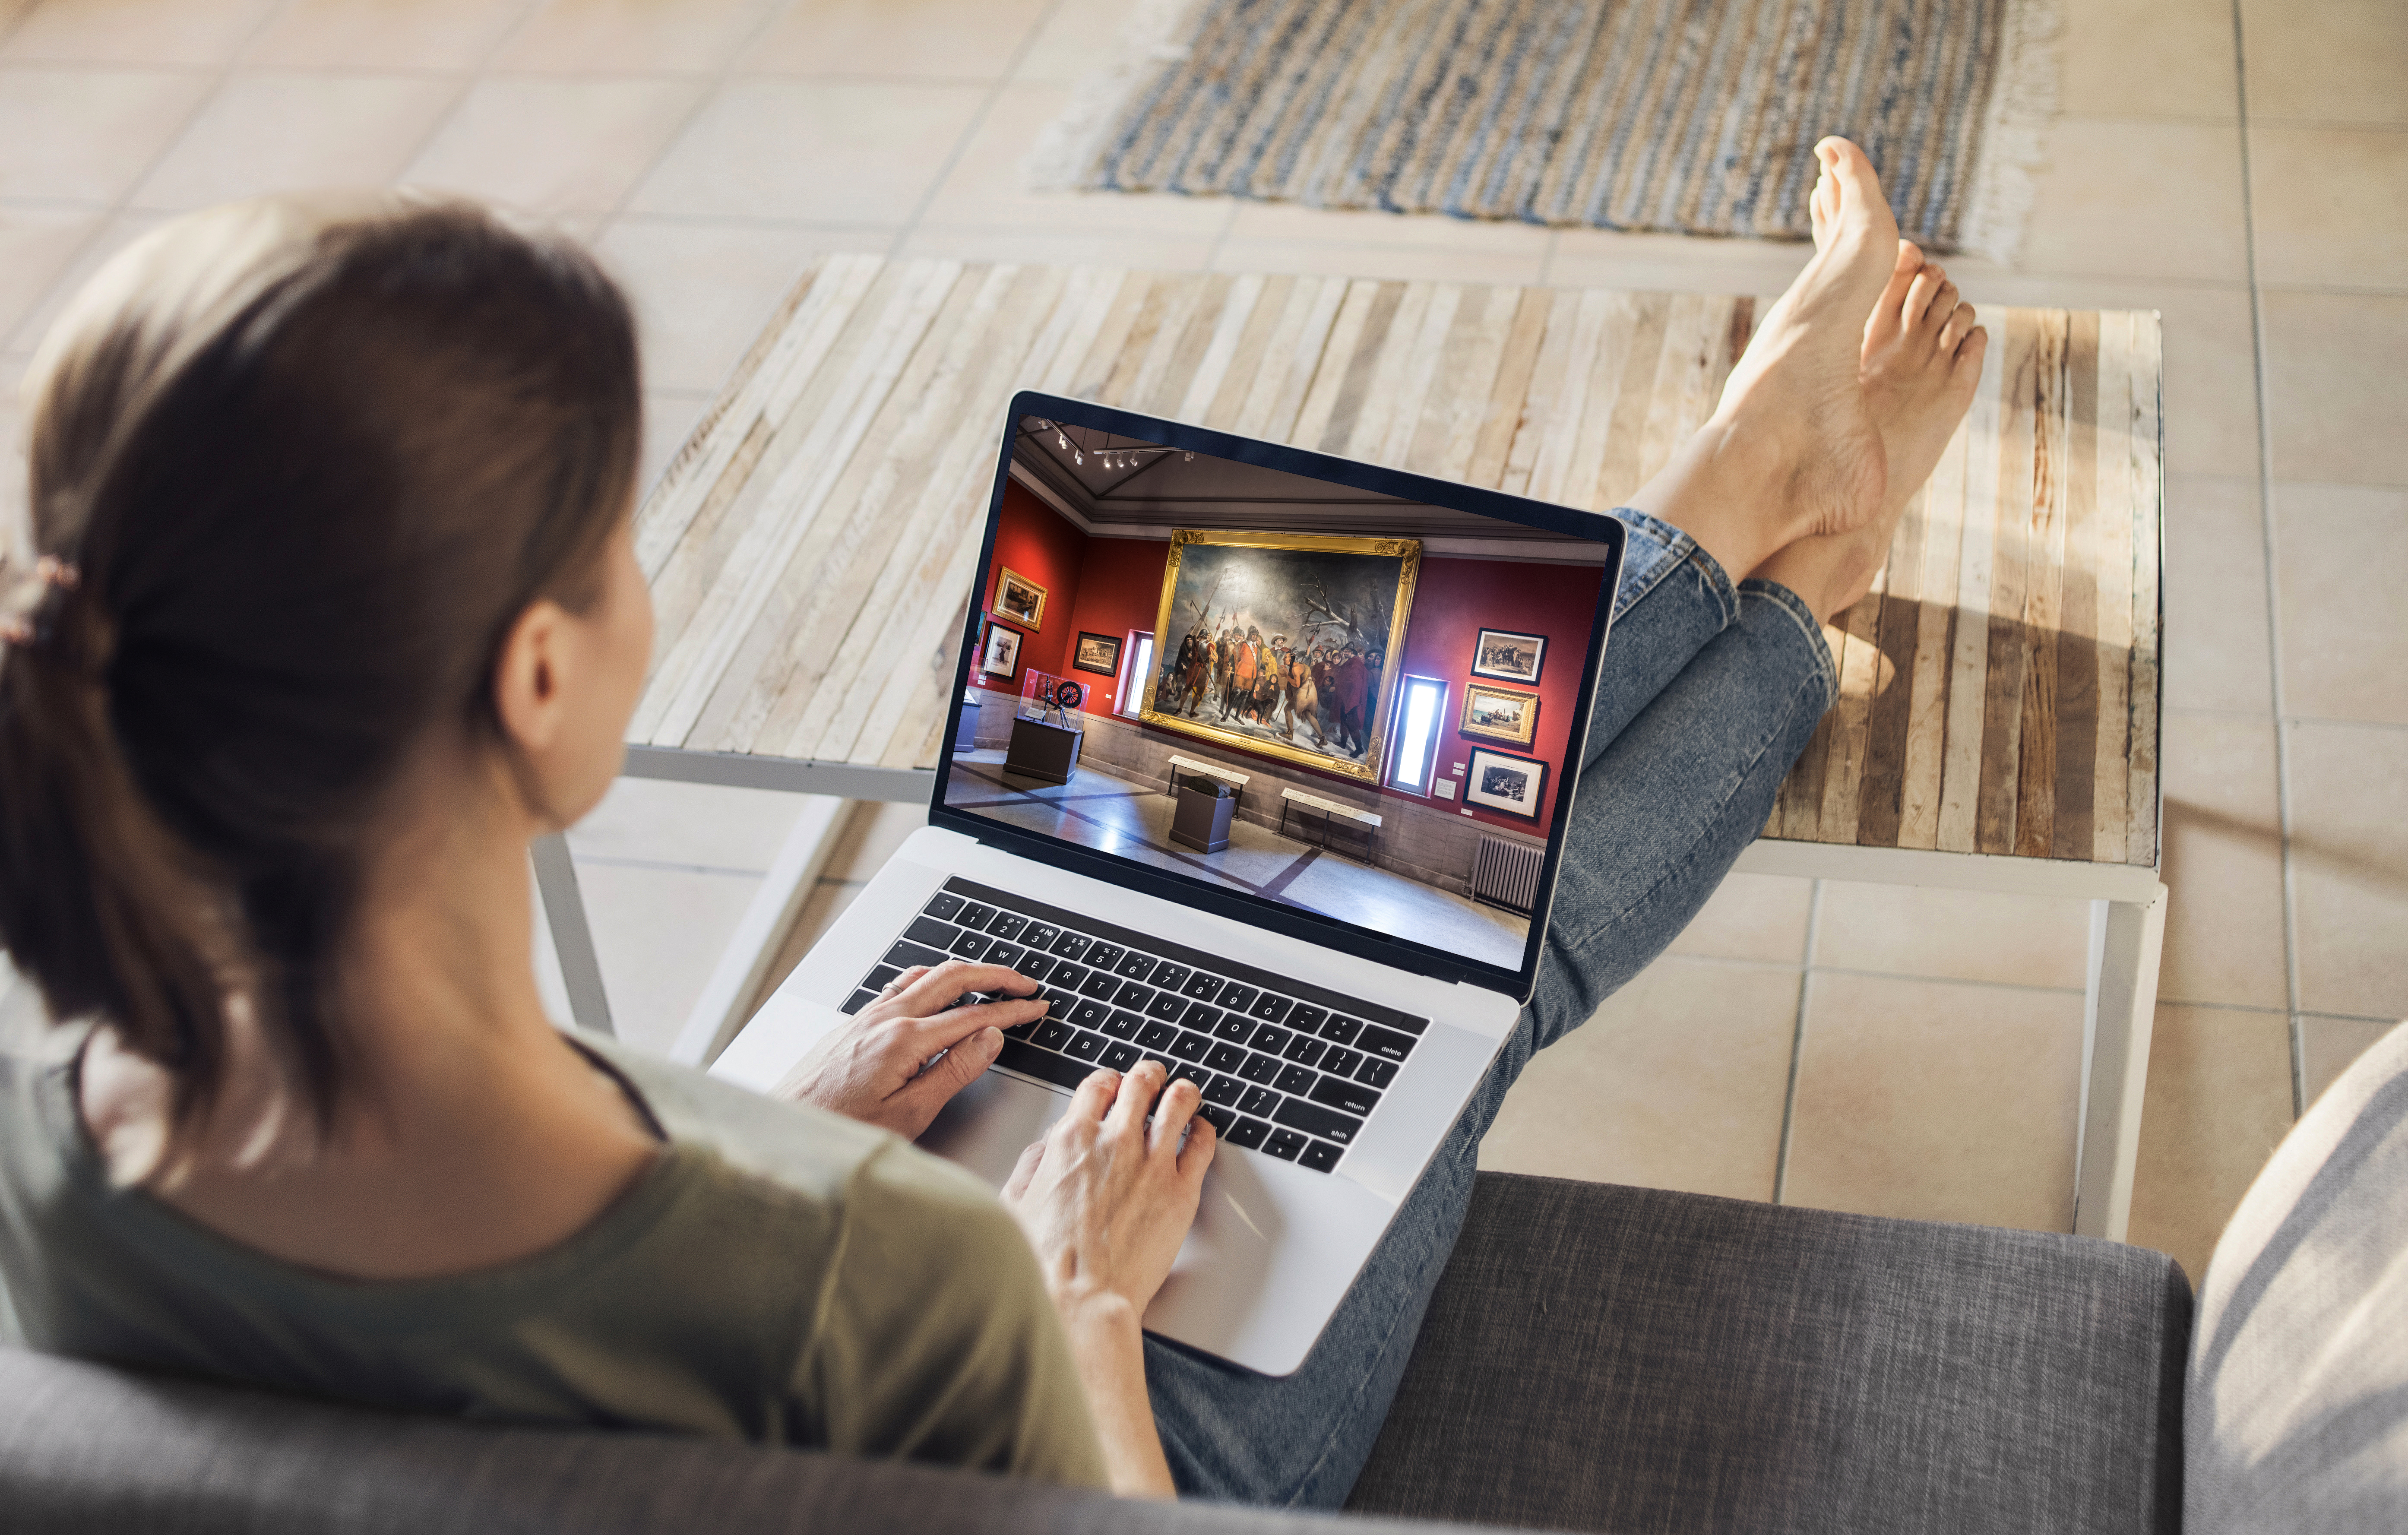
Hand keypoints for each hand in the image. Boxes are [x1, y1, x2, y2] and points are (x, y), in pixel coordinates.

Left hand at [773, 960, 1044, 1138]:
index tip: (1035, 1007)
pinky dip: (930, 980)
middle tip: (1023, 983)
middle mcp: (885, 1018)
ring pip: (925, 976)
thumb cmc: (842, 1129)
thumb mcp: (910, 1113)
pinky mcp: (855, 1024)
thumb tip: (989, 1038)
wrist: (785, 1129)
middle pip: (952, 977)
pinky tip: (933, 990)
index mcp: (904, 1040)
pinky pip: (901, 986)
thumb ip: (954, 1070)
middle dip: (994, 975)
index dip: (1011, 1010)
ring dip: (963, 973)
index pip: (974, 1015)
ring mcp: (867, 1016)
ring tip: (988, 980)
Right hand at [1000, 1061, 1214, 1322]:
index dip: (1110, 1081)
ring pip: (1179, 1102)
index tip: (1116, 1087)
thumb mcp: (1016, 1204)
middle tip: (1154, 1081)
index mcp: (1071, 1139)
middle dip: (1149, 1076)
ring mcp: (1151, 1163)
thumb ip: (1031, 1165)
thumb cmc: (1047, 1263)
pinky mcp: (1181, 1191)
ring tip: (1184, 1096)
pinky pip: (1203, 1144)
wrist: (1080, 1300)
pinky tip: (1201, 1132)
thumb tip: (1045, 1148)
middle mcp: (1114, 1141)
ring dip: (1182, 1093)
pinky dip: (1204, 1130)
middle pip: (1142, 1081)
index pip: (1098, 1084)